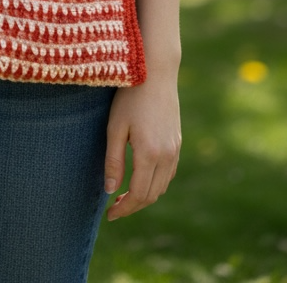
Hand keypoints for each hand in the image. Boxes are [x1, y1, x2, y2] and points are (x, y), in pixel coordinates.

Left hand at [103, 75, 180, 219]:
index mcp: (150, 154)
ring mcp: (175, 149)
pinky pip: (169, 173)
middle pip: (151, 195)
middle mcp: (166, 156)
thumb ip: (113, 161)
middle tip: (114, 208)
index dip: (123, 209)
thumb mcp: (115, 127)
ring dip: (145, 196)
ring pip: (162, 186)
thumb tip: (110, 190)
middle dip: (133, 206)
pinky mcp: (177, 141)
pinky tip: (141, 178)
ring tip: (124, 196)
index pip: (138, 194)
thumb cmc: (130, 96)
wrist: (156, 72)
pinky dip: (156, 183)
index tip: (109, 215)